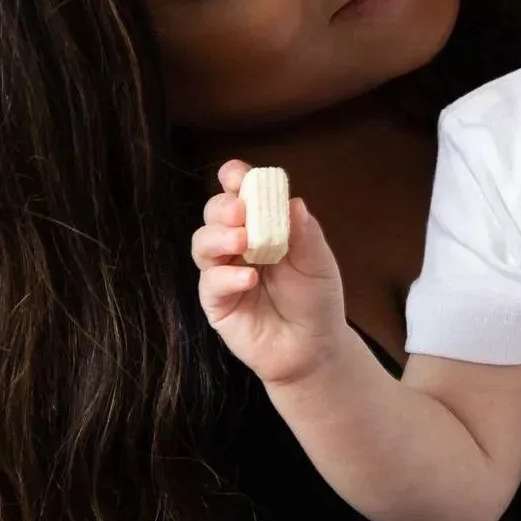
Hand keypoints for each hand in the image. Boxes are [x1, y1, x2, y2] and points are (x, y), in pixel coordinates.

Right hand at [192, 159, 347, 385]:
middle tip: (242, 211)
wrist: (314, 348)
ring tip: (244, 240)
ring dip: (219, 236)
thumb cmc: (315, 299)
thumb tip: (293, 202)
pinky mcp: (217, 303)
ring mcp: (223, 273)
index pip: (241, 196)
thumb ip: (305, 233)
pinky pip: (211, 284)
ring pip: (202, 244)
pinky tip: (250, 278)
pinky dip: (227, 277)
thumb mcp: (318, 262)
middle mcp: (237, 245)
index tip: (236, 173)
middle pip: (214, 214)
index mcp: (261, 227)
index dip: (235, 180)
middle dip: (223, 207)